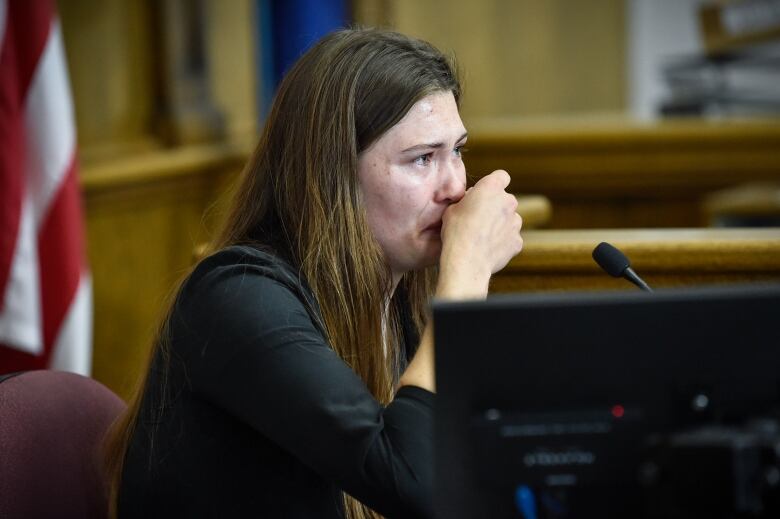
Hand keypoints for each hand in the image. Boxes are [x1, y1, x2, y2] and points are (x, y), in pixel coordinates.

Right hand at [436, 170, 522, 298]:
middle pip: (505, 199)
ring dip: (500, 224)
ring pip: (510, 219)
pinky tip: (488, 249)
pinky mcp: (517, 241)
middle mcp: (508, 201)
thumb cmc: (456, 232)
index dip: (493, 184)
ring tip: (483, 236)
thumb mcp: (452, 208)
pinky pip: (510, 238)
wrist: (466, 260)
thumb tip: (470, 202)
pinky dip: (502, 242)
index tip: (484, 193)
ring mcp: (515, 222)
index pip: (501, 176)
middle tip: (478, 218)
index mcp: (491, 187)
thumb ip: (466, 201)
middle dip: (495, 206)